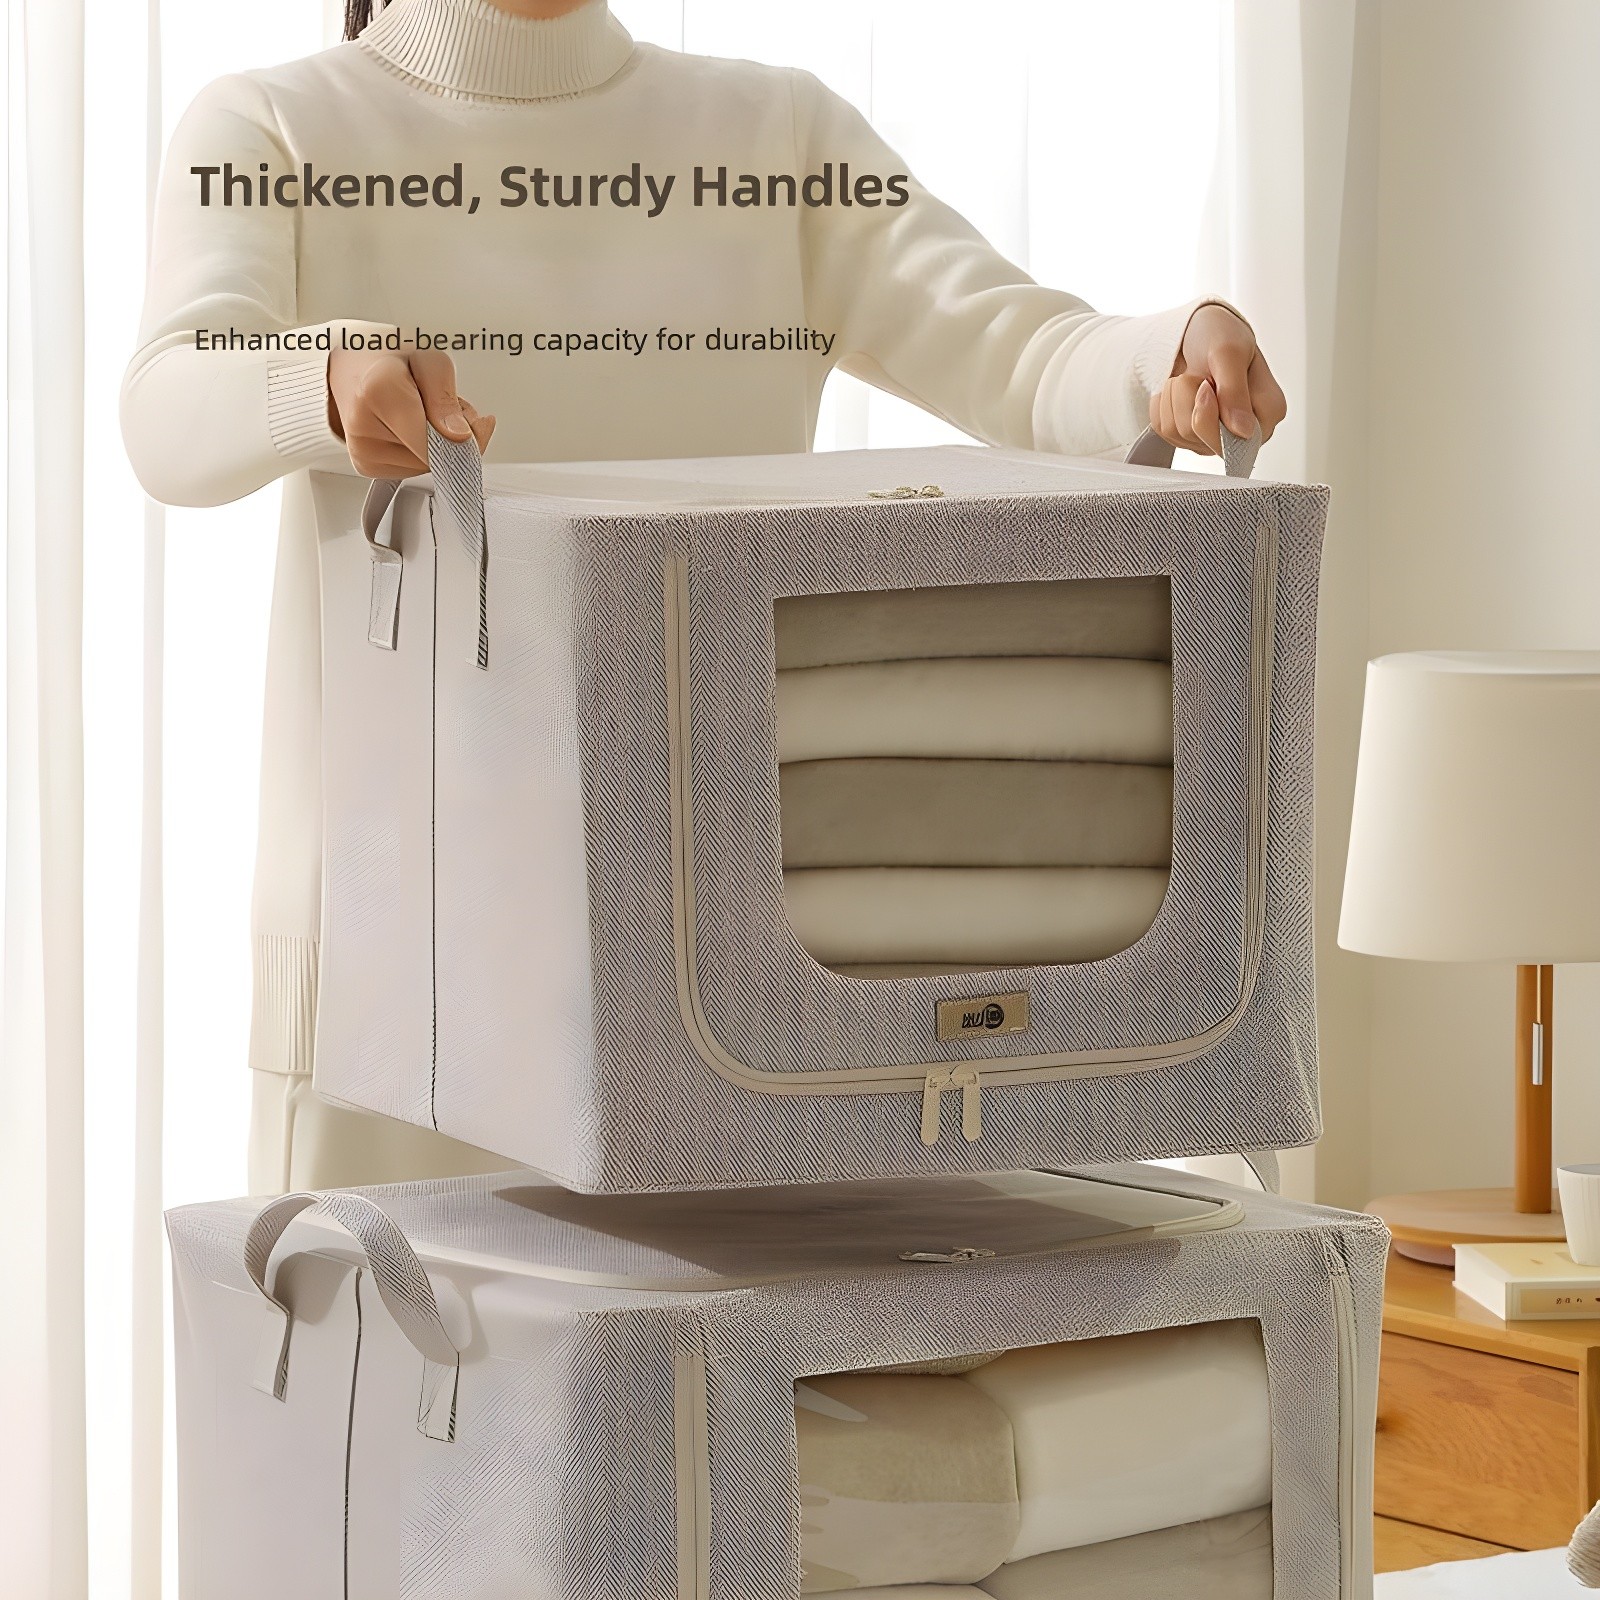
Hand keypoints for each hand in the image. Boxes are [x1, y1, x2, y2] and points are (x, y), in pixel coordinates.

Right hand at [327, 343, 495, 477]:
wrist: (351, 367)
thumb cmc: (390, 359)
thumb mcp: (429, 359)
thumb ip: (446, 397)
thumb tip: (459, 436)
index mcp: (378, 391)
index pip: (435, 441)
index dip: (465, 437)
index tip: (477, 421)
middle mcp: (363, 426)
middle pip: (434, 456)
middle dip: (453, 436)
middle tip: (448, 408)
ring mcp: (362, 451)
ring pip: (425, 467)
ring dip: (439, 445)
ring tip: (425, 414)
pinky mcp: (366, 466)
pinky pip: (411, 470)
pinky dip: (422, 452)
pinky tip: (412, 428)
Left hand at [1150, 303, 1285, 457]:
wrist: (1192, 330)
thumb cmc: (1219, 334)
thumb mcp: (1229, 351)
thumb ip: (1234, 391)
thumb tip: (1242, 431)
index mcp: (1267, 414)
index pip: (1235, 442)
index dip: (1209, 414)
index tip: (1206, 384)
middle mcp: (1243, 432)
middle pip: (1200, 438)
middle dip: (1189, 400)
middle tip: (1200, 377)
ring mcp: (1214, 437)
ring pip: (1177, 433)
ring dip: (1175, 397)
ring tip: (1192, 378)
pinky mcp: (1188, 437)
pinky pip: (1163, 430)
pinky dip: (1164, 403)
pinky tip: (1180, 388)